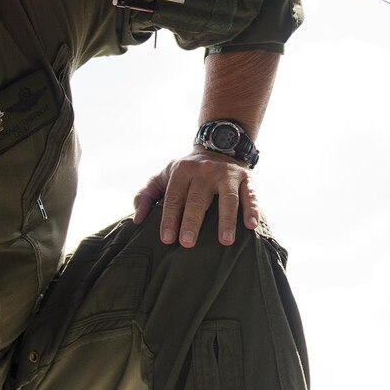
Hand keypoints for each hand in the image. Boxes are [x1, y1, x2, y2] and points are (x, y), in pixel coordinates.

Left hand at [132, 150, 259, 247]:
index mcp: (182, 171)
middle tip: (188, 243)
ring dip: (226, 220)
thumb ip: (146, 195)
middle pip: (198, 199)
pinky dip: (252, 209)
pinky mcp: (246, 178)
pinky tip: (251, 225)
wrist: (218, 146)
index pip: (174, 198)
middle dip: (192, 221)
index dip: (170, 218)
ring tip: (225, 241)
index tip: (167, 239)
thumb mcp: (164, 177)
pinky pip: (251, 195)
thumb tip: (138, 220)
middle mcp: (205, 171)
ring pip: (227, 198)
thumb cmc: (187, 172)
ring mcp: (227, 174)